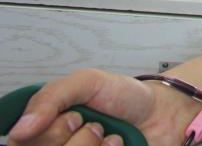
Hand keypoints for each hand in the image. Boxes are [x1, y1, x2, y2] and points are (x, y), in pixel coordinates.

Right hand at [8, 69, 196, 145]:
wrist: (162, 111)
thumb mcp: (87, 82)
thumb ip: (52, 97)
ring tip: (107, 134)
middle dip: (77, 136)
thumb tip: (19, 131)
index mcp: (44, 129)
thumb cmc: (124, 97)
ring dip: (92, 145)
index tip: (74, 116)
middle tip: (94, 123)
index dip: (50, 132)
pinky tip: (117, 144)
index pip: (22, 144)